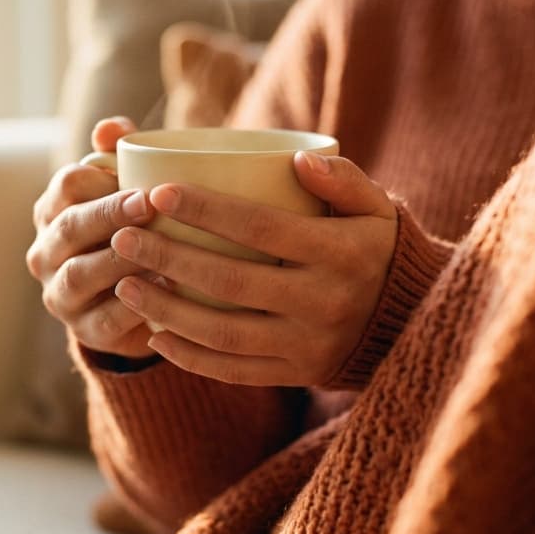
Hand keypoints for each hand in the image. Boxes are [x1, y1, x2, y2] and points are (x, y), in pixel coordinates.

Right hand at [26, 116, 158, 359]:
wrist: (139, 301)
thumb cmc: (135, 230)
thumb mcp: (127, 191)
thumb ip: (120, 156)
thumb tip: (112, 128)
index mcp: (55, 209)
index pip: (67, 185)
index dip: (100, 179)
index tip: (140, 178)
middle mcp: (47, 251)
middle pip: (70, 227)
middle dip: (109, 214)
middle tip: (149, 204)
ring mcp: (61, 294)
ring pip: (81, 274)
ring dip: (119, 260)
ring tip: (159, 249)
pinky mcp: (85, 332)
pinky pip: (105, 319)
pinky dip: (135, 304)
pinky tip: (167, 289)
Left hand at [109, 152, 398, 385]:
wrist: (412, 324)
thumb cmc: (378, 250)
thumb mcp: (378, 209)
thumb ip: (343, 180)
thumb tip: (298, 160)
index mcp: (338, 254)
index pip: (260, 228)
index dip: (206, 210)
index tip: (158, 191)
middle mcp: (321, 303)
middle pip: (229, 282)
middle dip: (168, 257)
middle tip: (122, 236)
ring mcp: (306, 345)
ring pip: (223, 333)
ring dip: (166, 310)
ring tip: (125, 286)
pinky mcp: (295, 373)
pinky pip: (234, 371)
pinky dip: (190, 356)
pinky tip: (155, 335)